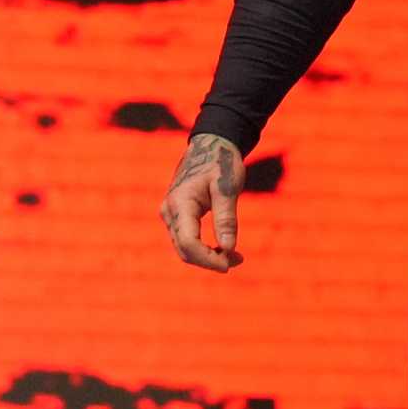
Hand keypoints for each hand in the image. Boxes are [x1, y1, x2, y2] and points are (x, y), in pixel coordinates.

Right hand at [163, 133, 247, 271]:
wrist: (210, 146)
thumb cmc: (221, 163)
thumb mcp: (228, 188)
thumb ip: (226, 218)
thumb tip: (228, 248)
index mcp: (180, 203)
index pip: (188, 243)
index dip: (208, 258)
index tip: (230, 262)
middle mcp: (169, 211)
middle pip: (184, 250)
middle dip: (210, 261)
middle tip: (238, 260)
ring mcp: (170, 214)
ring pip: (184, 249)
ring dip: (208, 257)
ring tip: (235, 257)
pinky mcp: (176, 216)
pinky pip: (187, 240)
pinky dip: (204, 249)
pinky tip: (224, 248)